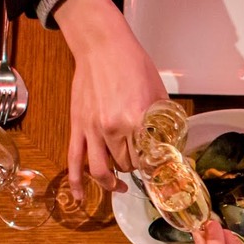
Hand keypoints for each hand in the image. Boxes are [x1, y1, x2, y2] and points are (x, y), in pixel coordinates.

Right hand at [54, 0, 167, 200]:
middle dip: (135, 169)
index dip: (153, 166)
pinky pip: (73, 160)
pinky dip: (75, 182)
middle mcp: (112, 130)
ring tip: (120, 187)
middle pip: (126, 165)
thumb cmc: (132, 65)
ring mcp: (92, 130)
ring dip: (111, 183)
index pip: (147, 159)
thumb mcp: (158, 94)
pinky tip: (78, 197)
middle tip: (142, 167)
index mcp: (135, 121)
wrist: (101, 46)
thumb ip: (162, 121)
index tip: (158, 168)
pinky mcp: (77, 126)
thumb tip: (170, 141)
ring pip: (101, 171)